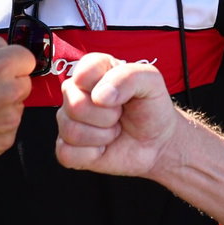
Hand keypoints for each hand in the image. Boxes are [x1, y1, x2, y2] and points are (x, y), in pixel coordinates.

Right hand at [0, 36, 34, 156]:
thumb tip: (7, 49)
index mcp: (0, 66)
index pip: (28, 59)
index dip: (13, 62)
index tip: (0, 68)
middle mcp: (9, 92)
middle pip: (25, 83)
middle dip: (10, 83)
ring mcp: (9, 120)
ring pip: (17, 106)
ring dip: (4, 105)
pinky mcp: (5, 141)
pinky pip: (9, 128)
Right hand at [55, 53, 178, 176]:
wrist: (157, 143)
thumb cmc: (151, 109)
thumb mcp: (151, 82)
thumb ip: (128, 76)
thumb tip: (98, 97)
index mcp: (93, 70)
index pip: (83, 72)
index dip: (105, 86)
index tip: (122, 95)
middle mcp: (75, 92)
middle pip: (75, 105)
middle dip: (107, 116)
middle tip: (120, 116)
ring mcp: (68, 120)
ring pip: (71, 130)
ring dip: (103, 136)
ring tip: (114, 130)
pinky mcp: (67, 148)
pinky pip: (67, 153)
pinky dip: (92, 154)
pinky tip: (102, 148)